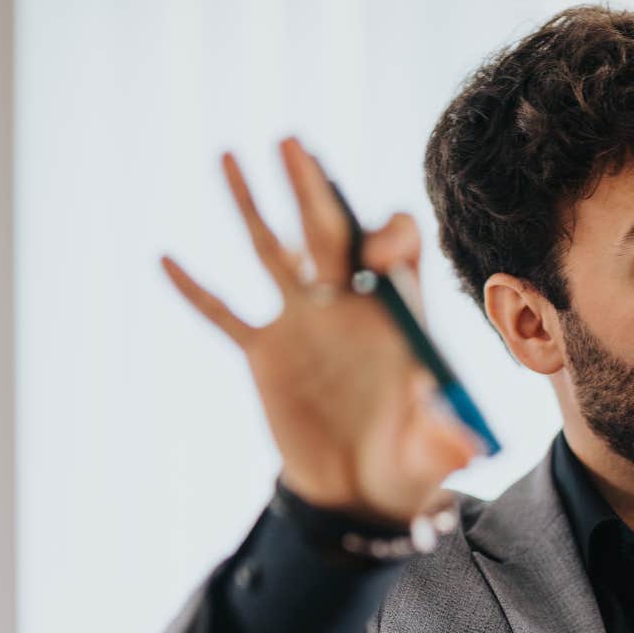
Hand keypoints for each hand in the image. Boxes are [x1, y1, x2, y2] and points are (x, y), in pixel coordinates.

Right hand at [161, 136, 484, 523]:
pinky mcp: (265, 354)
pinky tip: (167, 261)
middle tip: (294, 143)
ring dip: (252, 205)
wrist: (359, 489)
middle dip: (313, 189)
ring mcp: (302, 324)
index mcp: (398, 314)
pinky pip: (225, 315)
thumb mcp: (428, 453)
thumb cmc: (407, 462)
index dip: (387, 238)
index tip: (375, 251)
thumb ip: (443, 441)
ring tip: (230, 154)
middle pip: (330, 233)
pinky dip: (196, 291)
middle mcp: (348, 305)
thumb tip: (466, 443)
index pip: (397, 252)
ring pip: (274, 252)